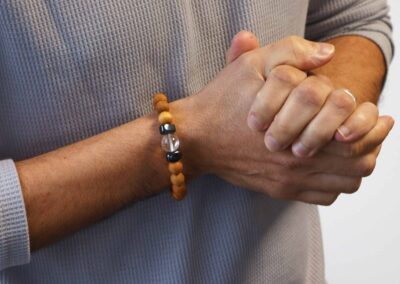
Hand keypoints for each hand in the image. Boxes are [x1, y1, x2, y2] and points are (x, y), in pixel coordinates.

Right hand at [170, 33, 392, 204]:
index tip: (381, 116)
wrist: (195, 137)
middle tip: (371, 132)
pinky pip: (324, 197)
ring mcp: (289, 180)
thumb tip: (327, 54)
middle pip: (357, 164)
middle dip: (373, 146)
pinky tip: (331, 169)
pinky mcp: (279, 191)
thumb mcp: (252, 65)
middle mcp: (297, 160)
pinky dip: (336, 185)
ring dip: (356, 166)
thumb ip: (291, 53)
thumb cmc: (222, 102)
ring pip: (345, 184)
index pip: (355, 136)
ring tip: (355, 150)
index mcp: (297, 128)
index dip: (374, 126)